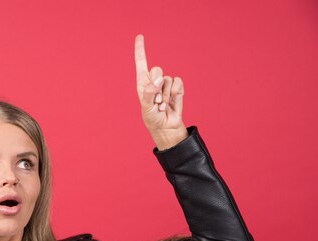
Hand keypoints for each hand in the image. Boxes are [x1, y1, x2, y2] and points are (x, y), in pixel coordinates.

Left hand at [135, 34, 187, 149]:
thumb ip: (149, 92)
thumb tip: (158, 79)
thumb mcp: (146, 107)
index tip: (140, 36)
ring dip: (165, 94)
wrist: (165, 127)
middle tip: (155, 101)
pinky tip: (171, 102)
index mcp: (142, 83)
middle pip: (157, 69)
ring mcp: (165, 84)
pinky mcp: (177, 88)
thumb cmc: (152, 118)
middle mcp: (154, 81)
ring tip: (162, 105)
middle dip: (156, 85)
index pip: (141, 62)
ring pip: (167, 79)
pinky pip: (178, 82)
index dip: (140, 49)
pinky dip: (175, 93)